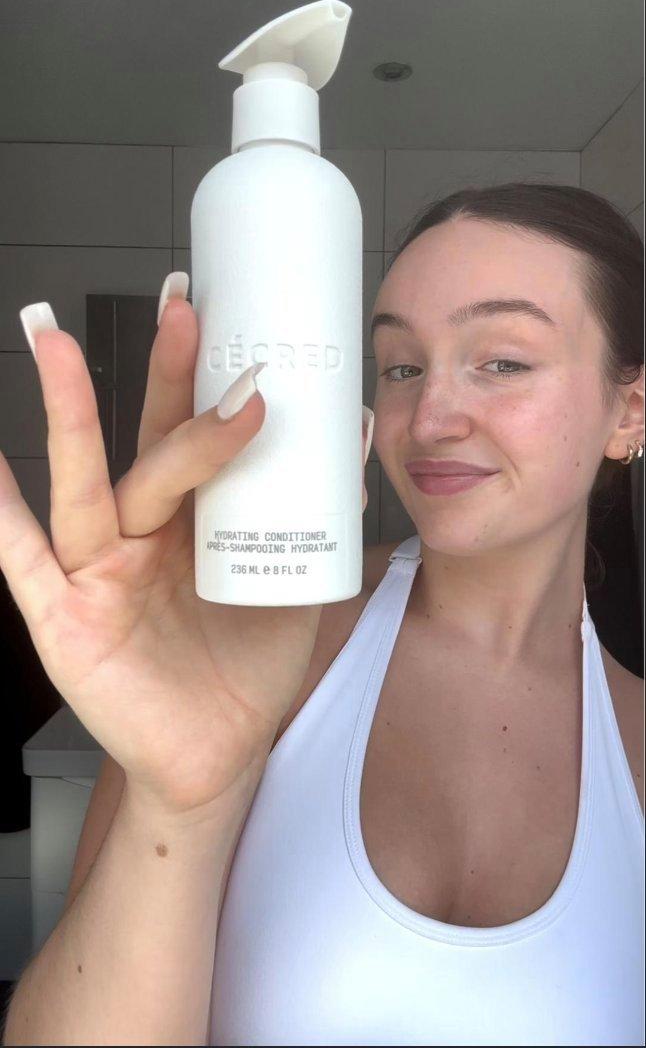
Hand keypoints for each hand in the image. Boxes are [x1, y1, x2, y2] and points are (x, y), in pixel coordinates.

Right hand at [0, 282, 370, 817]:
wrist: (219, 756)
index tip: (235, 319)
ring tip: (54, 344)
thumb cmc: (249, 666)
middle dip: (162, 376)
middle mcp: (142, 533)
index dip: (211, 380)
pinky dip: (4, 517)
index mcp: (194, 521)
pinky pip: (24, 562)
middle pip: (149, 444)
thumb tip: (351, 433)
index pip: (199, 436)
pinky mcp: (64, 619)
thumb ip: (321, 519)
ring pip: (86, 485)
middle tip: (181, 307)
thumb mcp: (298, 587)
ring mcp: (99, 570)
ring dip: (70, 416)